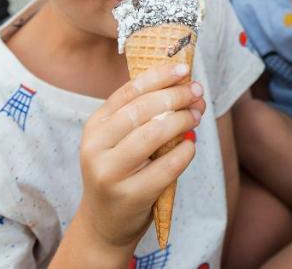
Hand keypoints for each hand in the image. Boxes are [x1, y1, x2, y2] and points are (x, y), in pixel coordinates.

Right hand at [75, 63, 204, 251]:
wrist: (105, 223)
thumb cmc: (121, 173)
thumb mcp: (119, 141)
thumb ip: (141, 115)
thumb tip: (183, 84)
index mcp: (94, 126)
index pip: (128, 91)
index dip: (158, 76)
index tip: (184, 69)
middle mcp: (96, 147)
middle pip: (141, 110)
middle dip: (175, 97)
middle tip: (197, 93)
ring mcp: (110, 172)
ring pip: (152, 134)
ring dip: (181, 120)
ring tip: (196, 116)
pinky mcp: (129, 195)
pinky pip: (165, 167)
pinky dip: (184, 151)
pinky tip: (190, 144)